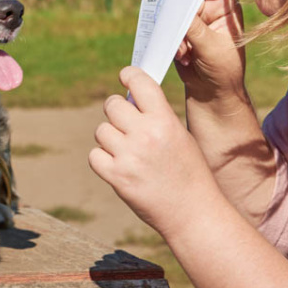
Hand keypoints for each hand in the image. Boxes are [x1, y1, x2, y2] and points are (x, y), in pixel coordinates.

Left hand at [89, 67, 214, 239]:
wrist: (193, 213)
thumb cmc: (189, 173)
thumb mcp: (181, 136)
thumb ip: (156, 117)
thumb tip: (129, 99)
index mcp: (165, 121)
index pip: (139, 83)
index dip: (129, 75)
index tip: (125, 76)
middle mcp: (145, 135)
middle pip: (112, 105)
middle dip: (116, 111)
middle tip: (125, 123)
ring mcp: (129, 156)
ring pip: (101, 130)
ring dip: (110, 138)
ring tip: (126, 150)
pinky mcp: (116, 177)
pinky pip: (94, 155)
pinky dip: (102, 159)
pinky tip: (117, 164)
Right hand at [166, 0, 247, 105]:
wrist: (213, 93)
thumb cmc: (223, 70)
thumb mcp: (212, 48)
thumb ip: (195, 27)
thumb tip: (176, 8)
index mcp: (226, 7)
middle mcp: (211, 10)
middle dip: (177, 12)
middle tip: (172, 24)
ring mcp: (195, 21)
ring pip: (174, 14)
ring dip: (175, 33)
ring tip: (185, 52)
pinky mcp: (182, 33)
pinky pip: (168, 29)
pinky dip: (172, 43)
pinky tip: (184, 58)